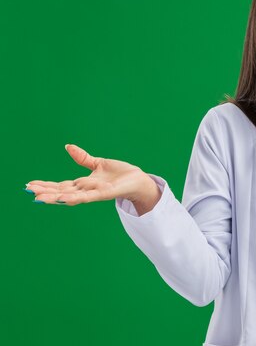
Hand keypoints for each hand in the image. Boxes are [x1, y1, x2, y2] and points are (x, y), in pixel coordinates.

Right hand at [25, 144, 155, 205]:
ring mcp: (94, 193)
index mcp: (83, 183)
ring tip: (38, 198)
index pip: (60, 185)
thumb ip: (83, 158)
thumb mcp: (98, 163)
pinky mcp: (104, 194)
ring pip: (70, 196)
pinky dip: (74, 197)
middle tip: (27, 191)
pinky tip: (63, 199)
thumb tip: (68, 146)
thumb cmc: (120, 174)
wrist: (138, 180)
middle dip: (45, 192)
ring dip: (54, 198)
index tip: (29, 185)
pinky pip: (87, 197)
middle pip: (61, 191)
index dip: (45, 185)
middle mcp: (86, 190)